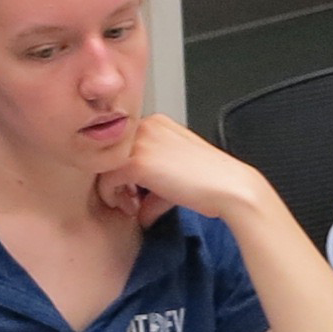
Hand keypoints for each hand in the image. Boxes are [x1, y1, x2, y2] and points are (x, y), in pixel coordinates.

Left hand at [94, 114, 281, 230]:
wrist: (228, 186)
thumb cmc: (211, 181)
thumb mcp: (176, 174)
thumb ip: (152, 184)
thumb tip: (137, 207)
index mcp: (157, 123)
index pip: (121, 144)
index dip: (122, 169)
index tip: (132, 191)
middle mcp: (146, 126)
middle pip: (109, 153)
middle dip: (116, 179)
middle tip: (130, 200)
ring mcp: (140, 142)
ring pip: (104, 166)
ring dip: (113, 189)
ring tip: (131, 205)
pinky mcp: (137, 162)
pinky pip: (108, 180)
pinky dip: (114, 196)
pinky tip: (132, 207)